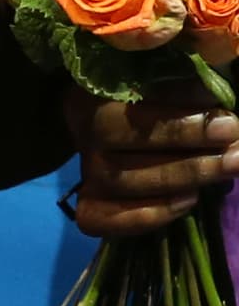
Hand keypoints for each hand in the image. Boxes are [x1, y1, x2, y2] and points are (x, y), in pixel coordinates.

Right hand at [65, 83, 238, 235]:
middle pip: (128, 138)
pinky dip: (153, 213)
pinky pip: (114, 220)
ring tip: (227, 168)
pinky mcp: (88, 212)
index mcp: (92, 92)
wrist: (112, 147)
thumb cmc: (145, 109)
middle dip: (187, 141)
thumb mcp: (155, 89)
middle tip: (235, 144)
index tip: (226, 118)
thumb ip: (176, 86)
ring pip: (127, 179)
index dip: (179, 112)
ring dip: (184, 174)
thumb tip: (211, 90)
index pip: (131, 102)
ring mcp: (85, 174)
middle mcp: (82, 132)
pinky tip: (190, 200)